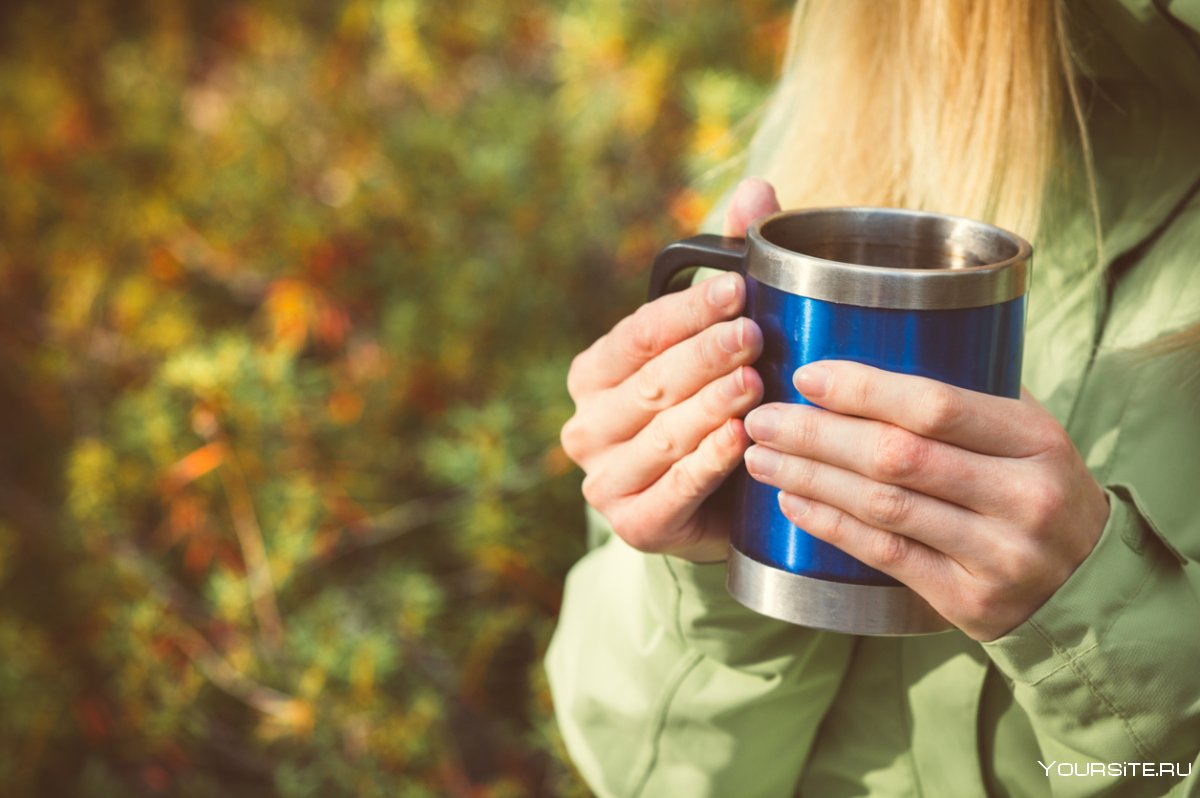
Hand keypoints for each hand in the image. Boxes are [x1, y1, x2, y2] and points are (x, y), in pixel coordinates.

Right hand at [560, 179, 779, 561]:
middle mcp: (586, 426)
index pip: (638, 334)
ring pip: (663, 433)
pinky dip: (708, 462)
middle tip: (756, 334)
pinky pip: (673, 488)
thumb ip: (730, 268)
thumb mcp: (714, 343)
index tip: (740, 289)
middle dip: (706, 355)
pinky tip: (742, 439)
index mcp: (594, 373)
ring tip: (756, 382)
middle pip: (651, 382)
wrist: (715, 510)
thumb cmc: (710, 411)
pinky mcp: (633, 525)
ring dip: (711, 406)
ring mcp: (604, 480)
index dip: (688, 310)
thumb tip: (758, 190)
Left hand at [742, 361, 1110, 640]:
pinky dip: (831, 525)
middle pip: (898, 456)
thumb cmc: (1038, 487)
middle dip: (818, 435)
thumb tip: (879, 342)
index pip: (936, 406)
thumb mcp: (1030, 434)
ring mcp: (997, 554)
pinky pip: (884, 556)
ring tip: (762, 457)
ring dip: (811, 478)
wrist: (1087, 584)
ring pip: (884, 507)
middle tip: (764, 418)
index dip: (863, 389)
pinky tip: (793, 502)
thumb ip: (971, 396)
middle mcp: (1022, 497)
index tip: (807, 376)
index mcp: (1036, 440)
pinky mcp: (969, 600)